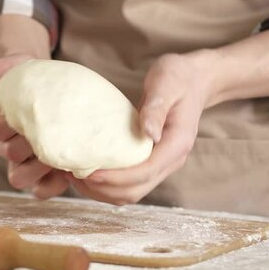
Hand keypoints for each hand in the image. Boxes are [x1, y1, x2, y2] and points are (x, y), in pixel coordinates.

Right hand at [0, 54, 70, 198]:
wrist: (45, 83)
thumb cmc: (23, 77)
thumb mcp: (4, 68)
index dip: (6, 125)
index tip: (21, 114)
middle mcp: (0, 145)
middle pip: (7, 153)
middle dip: (27, 143)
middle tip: (46, 130)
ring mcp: (20, 160)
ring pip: (19, 177)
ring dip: (38, 167)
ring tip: (57, 153)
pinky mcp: (40, 171)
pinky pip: (41, 188)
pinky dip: (53, 183)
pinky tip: (67, 171)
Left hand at [69, 51, 213, 204]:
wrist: (194, 79)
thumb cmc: (178, 77)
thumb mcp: (167, 83)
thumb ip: (157, 107)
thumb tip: (148, 133)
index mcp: (177, 144)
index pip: (146, 171)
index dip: (117, 177)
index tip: (91, 173)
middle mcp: (171, 160)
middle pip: (136, 189)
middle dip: (104, 188)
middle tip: (74, 175)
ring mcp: (161, 164)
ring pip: (131, 192)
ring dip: (102, 191)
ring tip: (75, 177)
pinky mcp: (150, 162)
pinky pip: (128, 183)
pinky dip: (106, 184)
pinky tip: (87, 172)